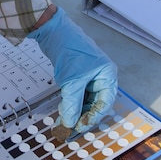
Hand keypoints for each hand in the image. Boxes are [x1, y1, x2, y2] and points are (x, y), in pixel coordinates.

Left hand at [28, 7, 117, 131]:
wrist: (53, 32)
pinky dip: (70, 102)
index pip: (104, 103)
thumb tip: (70, 123)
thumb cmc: (70, 50)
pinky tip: (62, 110)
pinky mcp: (77, 75)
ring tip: (64, 121)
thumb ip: (72, 104)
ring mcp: (88, 76)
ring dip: (75, 110)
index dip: (93, 116)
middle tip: (71, 127)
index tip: (80, 127)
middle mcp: (101, 77)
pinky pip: (76, 94)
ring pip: (84, 100)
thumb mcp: (72, 81)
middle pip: (95, 103)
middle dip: (83, 115)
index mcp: (107, 76)